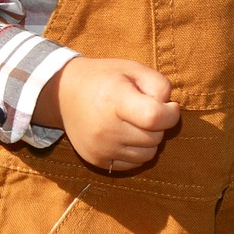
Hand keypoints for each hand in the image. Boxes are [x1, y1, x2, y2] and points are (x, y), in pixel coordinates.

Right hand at [33, 57, 181, 170]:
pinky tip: (127, 135)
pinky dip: (137, 151)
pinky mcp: (97, 161)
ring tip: (135, 122)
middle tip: (145, 110)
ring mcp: (100, 148)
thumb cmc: (104, 79)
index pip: (154, 117)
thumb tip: (170, 110)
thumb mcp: (133, 69)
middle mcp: (105, 129)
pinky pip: (134, 164)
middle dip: (159, 124)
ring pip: (148, 154)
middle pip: (154, 137)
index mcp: (114, 100)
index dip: (170, 113)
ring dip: (150, 140)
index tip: (169, 106)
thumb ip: (159, 85)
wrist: (63, 94)